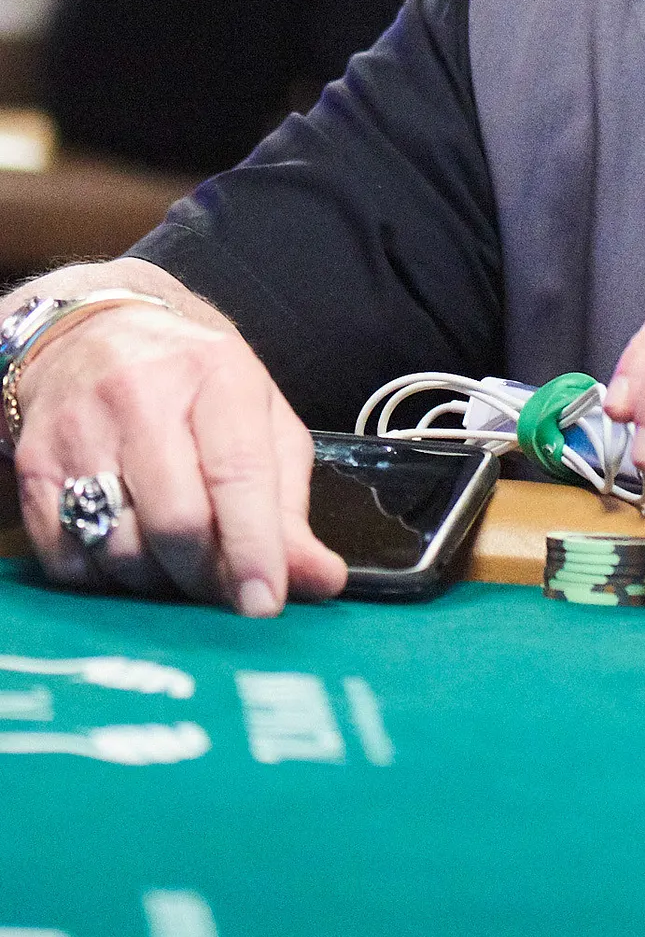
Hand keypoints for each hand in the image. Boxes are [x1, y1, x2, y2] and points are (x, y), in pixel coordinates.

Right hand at [12, 296, 346, 613]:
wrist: (93, 334)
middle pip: (177, 523)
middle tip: (226, 588)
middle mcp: (140, 396)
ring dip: (160, 583)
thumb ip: (290, 506)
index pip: (237, 473)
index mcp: (216, 375)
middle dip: (208, 576)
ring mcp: (79, 431)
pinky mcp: (33, 467)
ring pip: (121, 551)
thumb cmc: (194, 383)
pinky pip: (71, 562)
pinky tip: (132, 556)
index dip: (254, 548)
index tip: (265, 603)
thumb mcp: (261, 421)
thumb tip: (319, 580)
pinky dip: (108, 582)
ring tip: (180, 561)